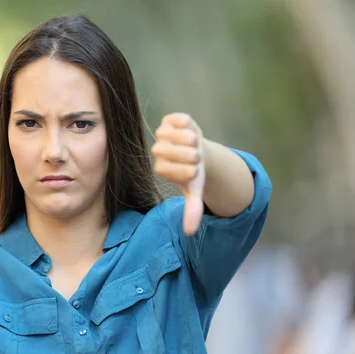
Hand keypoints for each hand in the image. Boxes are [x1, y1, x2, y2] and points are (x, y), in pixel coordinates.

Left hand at [152, 113, 205, 235]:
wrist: (196, 150)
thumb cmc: (194, 172)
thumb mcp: (195, 190)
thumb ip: (192, 209)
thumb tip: (190, 233)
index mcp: (161, 167)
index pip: (170, 169)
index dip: (188, 170)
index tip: (194, 170)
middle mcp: (158, 150)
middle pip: (176, 152)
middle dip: (193, 155)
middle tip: (196, 156)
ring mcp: (162, 133)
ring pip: (183, 136)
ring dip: (195, 142)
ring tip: (195, 145)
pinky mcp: (170, 119)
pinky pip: (182, 119)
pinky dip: (191, 125)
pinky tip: (191, 131)